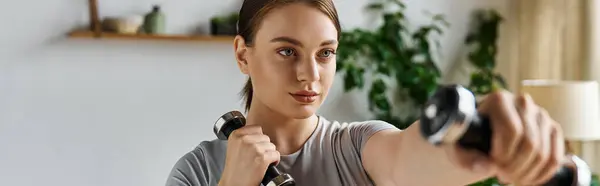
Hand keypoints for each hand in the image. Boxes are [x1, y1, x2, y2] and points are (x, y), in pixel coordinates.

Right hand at [219, 125, 278, 185]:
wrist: (234, 184)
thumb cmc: (235, 169)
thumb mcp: (234, 147)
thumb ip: (244, 137)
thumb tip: (259, 133)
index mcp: (236, 135)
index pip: (257, 128)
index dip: (259, 139)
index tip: (255, 147)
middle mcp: (244, 139)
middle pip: (266, 137)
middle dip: (264, 147)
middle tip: (257, 157)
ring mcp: (254, 148)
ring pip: (272, 146)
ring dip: (269, 154)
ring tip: (261, 162)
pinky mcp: (262, 158)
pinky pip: (276, 154)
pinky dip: (274, 161)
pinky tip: (266, 166)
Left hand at [444, 90, 565, 184]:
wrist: (479, 134)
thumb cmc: (466, 138)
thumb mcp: (457, 146)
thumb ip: (466, 157)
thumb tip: (486, 166)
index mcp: (499, 100)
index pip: (512, 130)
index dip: (504, 154)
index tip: (493, 166)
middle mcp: (522, 102)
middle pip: (530, 142)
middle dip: (515, 167)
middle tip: (502, 177)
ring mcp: (540, 115)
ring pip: (543, 152)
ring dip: (527, 173)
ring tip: (511, 179)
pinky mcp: (552, 128)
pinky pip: (555, 158)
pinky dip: (542, 174)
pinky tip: (527, 180)